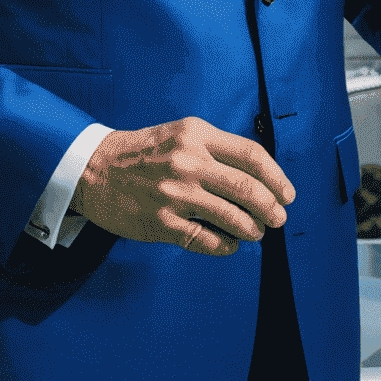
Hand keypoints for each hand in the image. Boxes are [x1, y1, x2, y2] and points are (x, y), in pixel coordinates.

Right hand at [73, 116, 294, 255]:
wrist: (93, 168)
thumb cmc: (143, 152)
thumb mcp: (180, 134)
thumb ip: (215, 149)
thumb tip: (257, 176)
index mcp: (196, 135)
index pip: (251, 154)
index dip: (276, 177)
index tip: (287, 192)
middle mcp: (188, 162)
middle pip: (247, 187)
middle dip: (271, 207)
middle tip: (279, 217)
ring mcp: (174, 194)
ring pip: (232, 217)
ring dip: (253, 229)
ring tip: (257, 232)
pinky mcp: (161, 222)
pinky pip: (206, 240)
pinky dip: (226, 246)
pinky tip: (230, 245)